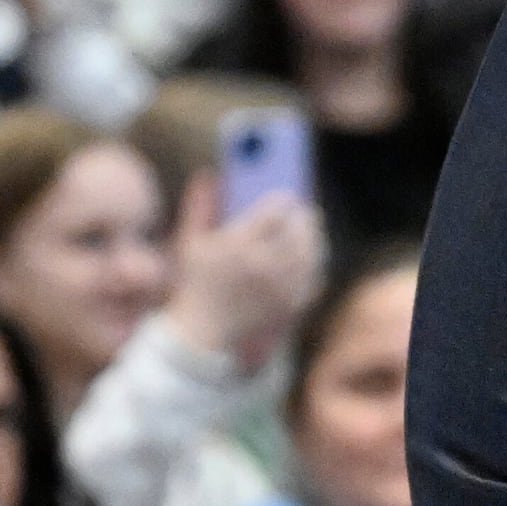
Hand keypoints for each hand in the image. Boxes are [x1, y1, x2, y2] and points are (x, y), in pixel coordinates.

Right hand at [160, 172, 325, 372]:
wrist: (205, 331)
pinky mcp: (293, 303)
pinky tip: (309, 253)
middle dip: (302, 215)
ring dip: (313, 236)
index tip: (286, 194)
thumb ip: (201, 206)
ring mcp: (282, 287)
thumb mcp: (191, 242)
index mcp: (238, 246)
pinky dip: (315, 261)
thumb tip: (210, 174)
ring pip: (313, 250)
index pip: (276, 210)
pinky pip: (315, 274)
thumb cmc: (196, 282)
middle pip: (301, 228)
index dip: (285, 199)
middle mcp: (264, 265)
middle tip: (302, 209)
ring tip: (308, 227)